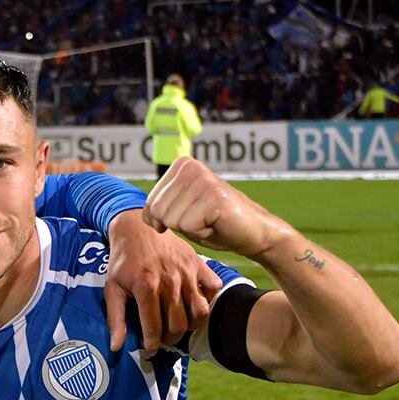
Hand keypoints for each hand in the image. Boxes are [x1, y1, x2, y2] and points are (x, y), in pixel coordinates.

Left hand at [105, 208, 218, 352]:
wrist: (137, 227)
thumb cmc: (123, 260)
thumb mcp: (112, 288)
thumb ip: (115, 318)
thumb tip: (116, 347)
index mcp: (146, 287)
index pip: (154, 328)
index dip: (152, 344)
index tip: (150, 349)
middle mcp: (170, 281)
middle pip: (179, 325)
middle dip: (170, 339)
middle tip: (163, 338)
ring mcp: (187, 272)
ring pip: (200, 312)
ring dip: (191, 325)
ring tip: (179, 325)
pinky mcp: (199, 263)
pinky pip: (214, 288)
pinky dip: (208, 300)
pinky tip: (195, 303)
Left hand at [144, 156, 288, 258]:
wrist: (255, 233)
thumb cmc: (215, 224)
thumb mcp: (179, 212)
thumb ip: (160, 207)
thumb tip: (143, 213)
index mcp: (181, 166)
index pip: (150, 204)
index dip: (166, 221)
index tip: (191, 216)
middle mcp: (191, 167)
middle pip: (158, 212)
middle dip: (178, 225)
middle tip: (203, 219)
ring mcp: (203, 180)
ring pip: (172, 220)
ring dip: (191, 229)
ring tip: (210, 220)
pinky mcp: (214, 196)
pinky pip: (188, 227)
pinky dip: (202, 233)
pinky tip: (217, 223)